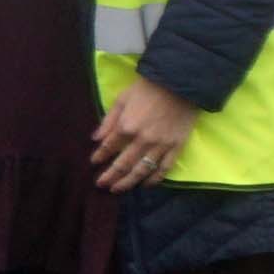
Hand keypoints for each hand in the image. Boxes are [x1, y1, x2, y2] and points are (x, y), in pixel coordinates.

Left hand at [91, 77, 196, 192]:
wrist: (180, 84)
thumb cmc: (147, 89)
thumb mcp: (122, 99)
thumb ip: (108, 121)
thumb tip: (95, 139)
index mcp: (127, 127)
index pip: (109, 148)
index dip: (99, 157)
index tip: (94, 163)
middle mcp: (142, 140)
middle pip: (123, 164)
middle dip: (110, 176)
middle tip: (101, 184)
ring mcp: (161, 146)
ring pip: (142, 171)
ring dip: (128, 182)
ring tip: (117, 189)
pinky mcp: (177, 147)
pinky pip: (164, 168)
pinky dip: (155, 179)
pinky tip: (146, 185)